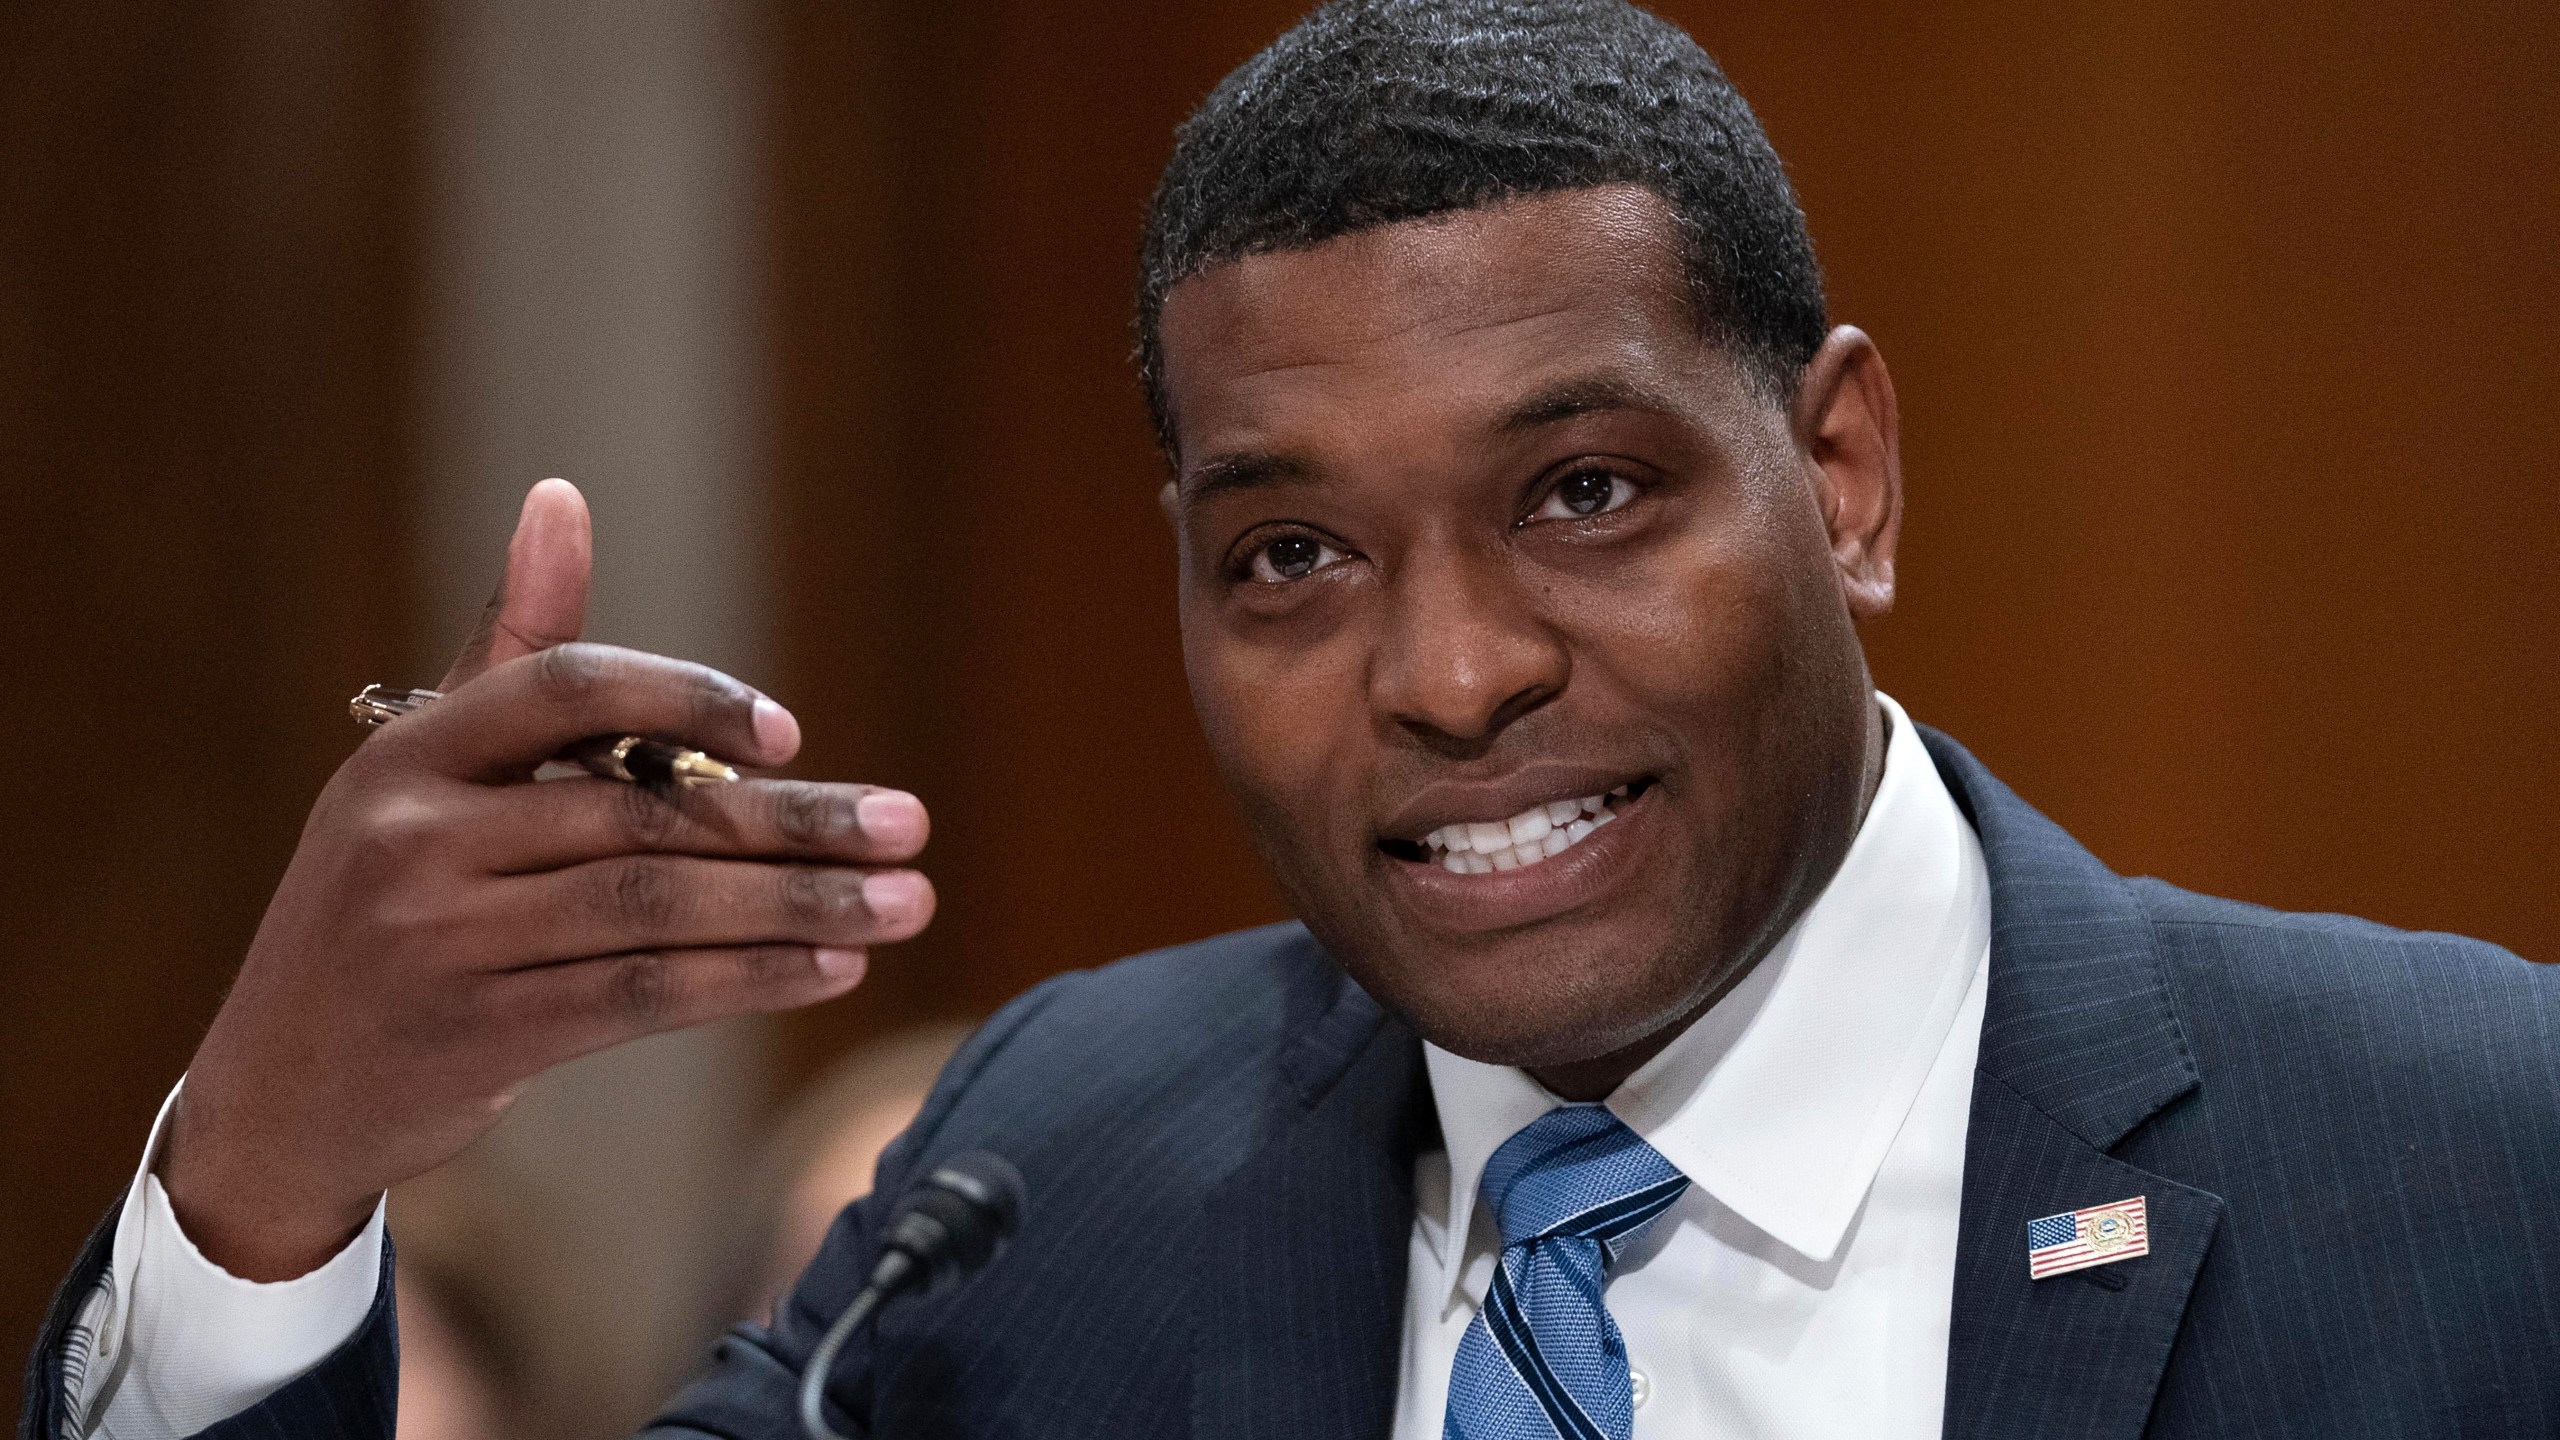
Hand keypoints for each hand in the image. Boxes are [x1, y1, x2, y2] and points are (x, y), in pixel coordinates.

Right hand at [162, 480, 934, 1280]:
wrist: (282, 1086)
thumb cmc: (388, 902)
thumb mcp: (424, 772)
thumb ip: (514, 647)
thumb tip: (560, 499)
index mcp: (412, 752)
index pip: (568, 691)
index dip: (687, 698)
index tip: (793, 732)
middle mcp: (417, 838)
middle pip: (642, 814)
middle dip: (792, 822)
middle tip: (909, 826)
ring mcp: (443, 941)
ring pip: (657, 909)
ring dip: (797, 906)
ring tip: (904, 903)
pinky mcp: (479, 1035)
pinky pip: (641, 997)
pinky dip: (748, 980)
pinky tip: (831, 968)